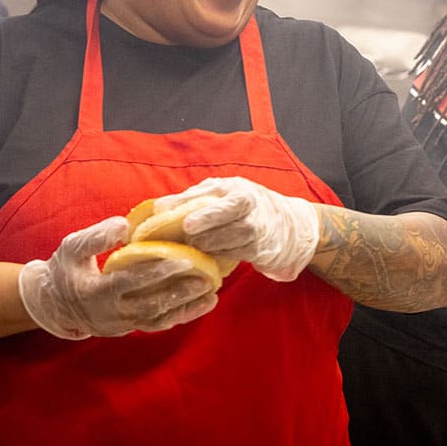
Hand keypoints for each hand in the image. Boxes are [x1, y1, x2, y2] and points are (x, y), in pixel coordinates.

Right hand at [18, 216, 216, 339]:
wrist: (55, 304)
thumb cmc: (65, 268)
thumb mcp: (72, 247)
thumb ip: (96, 236)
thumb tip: (125, 225)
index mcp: (95, 291)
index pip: (130, 282)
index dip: (157, 272)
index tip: (183, 260)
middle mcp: (111, 313)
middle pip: (151, 304)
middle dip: (180, 290)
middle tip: (206, 275)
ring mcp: (122, 325)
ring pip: (159, 318)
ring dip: (186, 306)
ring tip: (212, 290)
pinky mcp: (130, 329)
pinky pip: (159, 324)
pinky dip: (182, 315)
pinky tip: (203, 304)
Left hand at [155, 177, 319, 282]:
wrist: (289, 226)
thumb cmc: (244, 208)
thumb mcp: (223, 196)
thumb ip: (192, 199)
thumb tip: (157, 207)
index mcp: (237, 189)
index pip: (216, 193)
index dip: (193, 203)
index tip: (172, 212)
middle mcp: (250, 206)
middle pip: (230, 211)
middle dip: (209, 220)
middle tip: (188, 229)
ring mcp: (257, 228)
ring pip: (234, 235)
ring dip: (212, 242)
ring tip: (194, 246)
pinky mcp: (261, 249)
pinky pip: (238, 252)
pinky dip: (222, 254)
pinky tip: (207, 256)